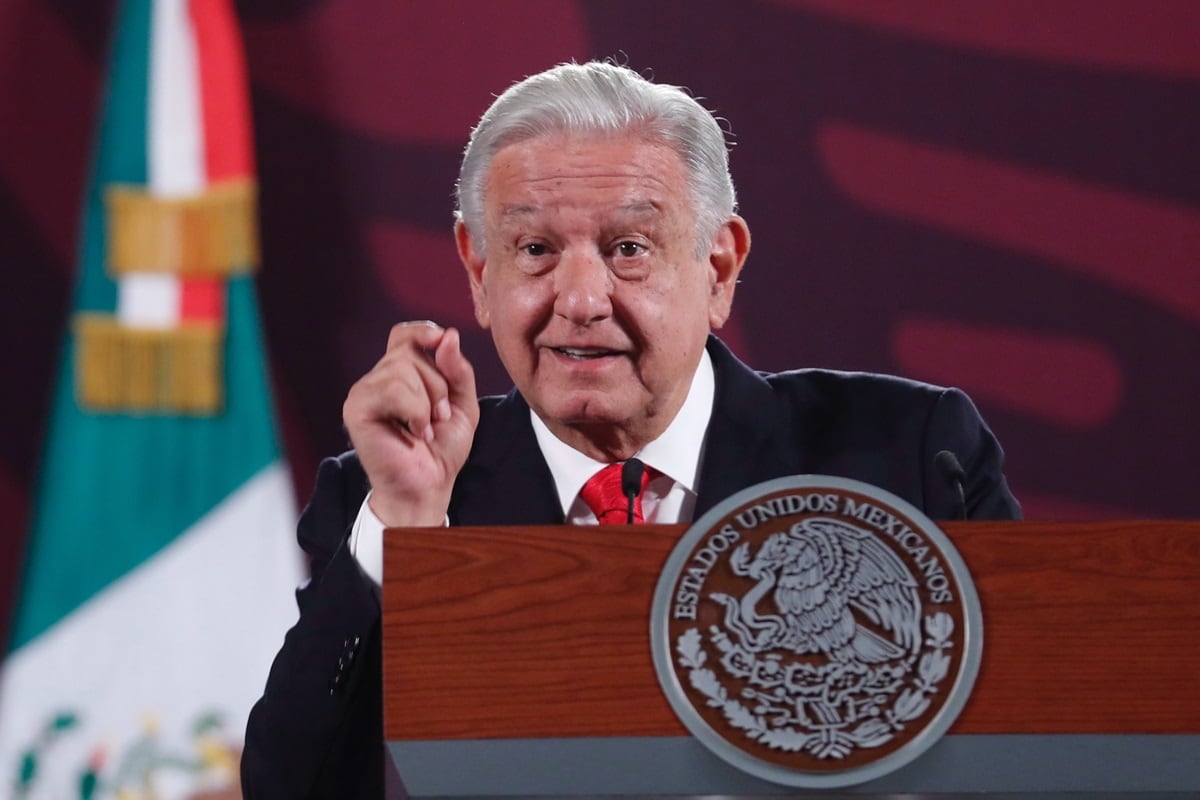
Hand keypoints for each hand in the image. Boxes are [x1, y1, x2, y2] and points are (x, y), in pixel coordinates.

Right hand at [342, 322, 479, 525]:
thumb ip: (458, 370)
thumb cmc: (442, 449)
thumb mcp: (462, 404)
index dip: (422, 332)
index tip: (442, 340)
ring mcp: (363, 393)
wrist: (429, 486)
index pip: (403, 335)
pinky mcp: (356, 409)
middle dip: (438, 384)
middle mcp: (378, 380)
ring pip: (402, 368)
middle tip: (439, 417)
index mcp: (400, 375)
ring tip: (425, 428)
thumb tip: (448, 336)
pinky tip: (414, 432)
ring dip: (427, 400)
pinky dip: (415, 410)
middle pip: (410, 351)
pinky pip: (393, 389)